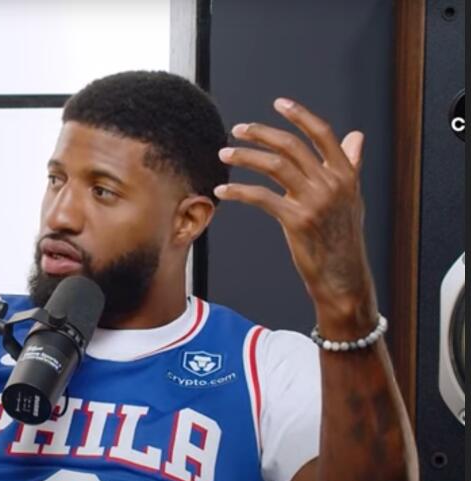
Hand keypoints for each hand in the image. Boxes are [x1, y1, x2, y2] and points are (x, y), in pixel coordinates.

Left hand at [214, 98, 377, 335]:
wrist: (343, 278)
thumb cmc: (342, 238)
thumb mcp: (352, 199)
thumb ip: (350, 165)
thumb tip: (356, 136)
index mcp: (346, 174)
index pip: (322, 134)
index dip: (300, 115)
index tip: (278, 103)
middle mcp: (332, 183)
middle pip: (291, 146)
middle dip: (261, 133)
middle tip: (238, 129)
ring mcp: (315, 202)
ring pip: (274, 165)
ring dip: (245, 156)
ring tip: (224, 153)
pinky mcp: (296, 221)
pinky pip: (261, 197)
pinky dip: (238, 190)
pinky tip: (222, 188)